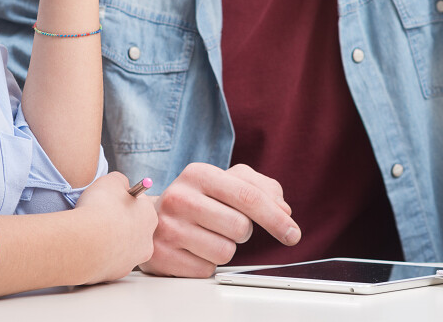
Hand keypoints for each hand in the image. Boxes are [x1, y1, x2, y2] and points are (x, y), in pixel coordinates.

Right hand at [72, 172, 158, 282]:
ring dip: (110, 241)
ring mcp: (132, 260)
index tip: (110, 201)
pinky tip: (88, 248)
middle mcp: (146, 241)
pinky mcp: (116, 275)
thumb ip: (121, 181)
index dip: (124, 202)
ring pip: (122, 248)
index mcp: (150, 216)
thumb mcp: (111, 180)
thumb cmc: (99, 208)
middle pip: (133, 229)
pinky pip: (108, 262)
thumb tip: (122, 186)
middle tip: (100, 218)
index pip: (140, 206)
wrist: (84, 242)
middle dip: (119, 224)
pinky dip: (100, 256)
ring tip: (92, 234)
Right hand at [139, 163, 299, 277]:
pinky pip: (206, 270)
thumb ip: (261, 188)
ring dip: (225, 248)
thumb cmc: (197, 199)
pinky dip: (207, 263)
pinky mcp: (161, 256)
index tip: (293, 233)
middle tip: (224, 223)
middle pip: (240, 227)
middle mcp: (179, 197)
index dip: (276, 217)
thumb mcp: (227, 182)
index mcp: (199, 173)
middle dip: (242, 231)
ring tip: (206, 235)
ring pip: (225, 251)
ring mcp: (167, 227)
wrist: (149, 218)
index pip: (248, 196)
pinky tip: (193, 249)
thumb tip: (284, 211)